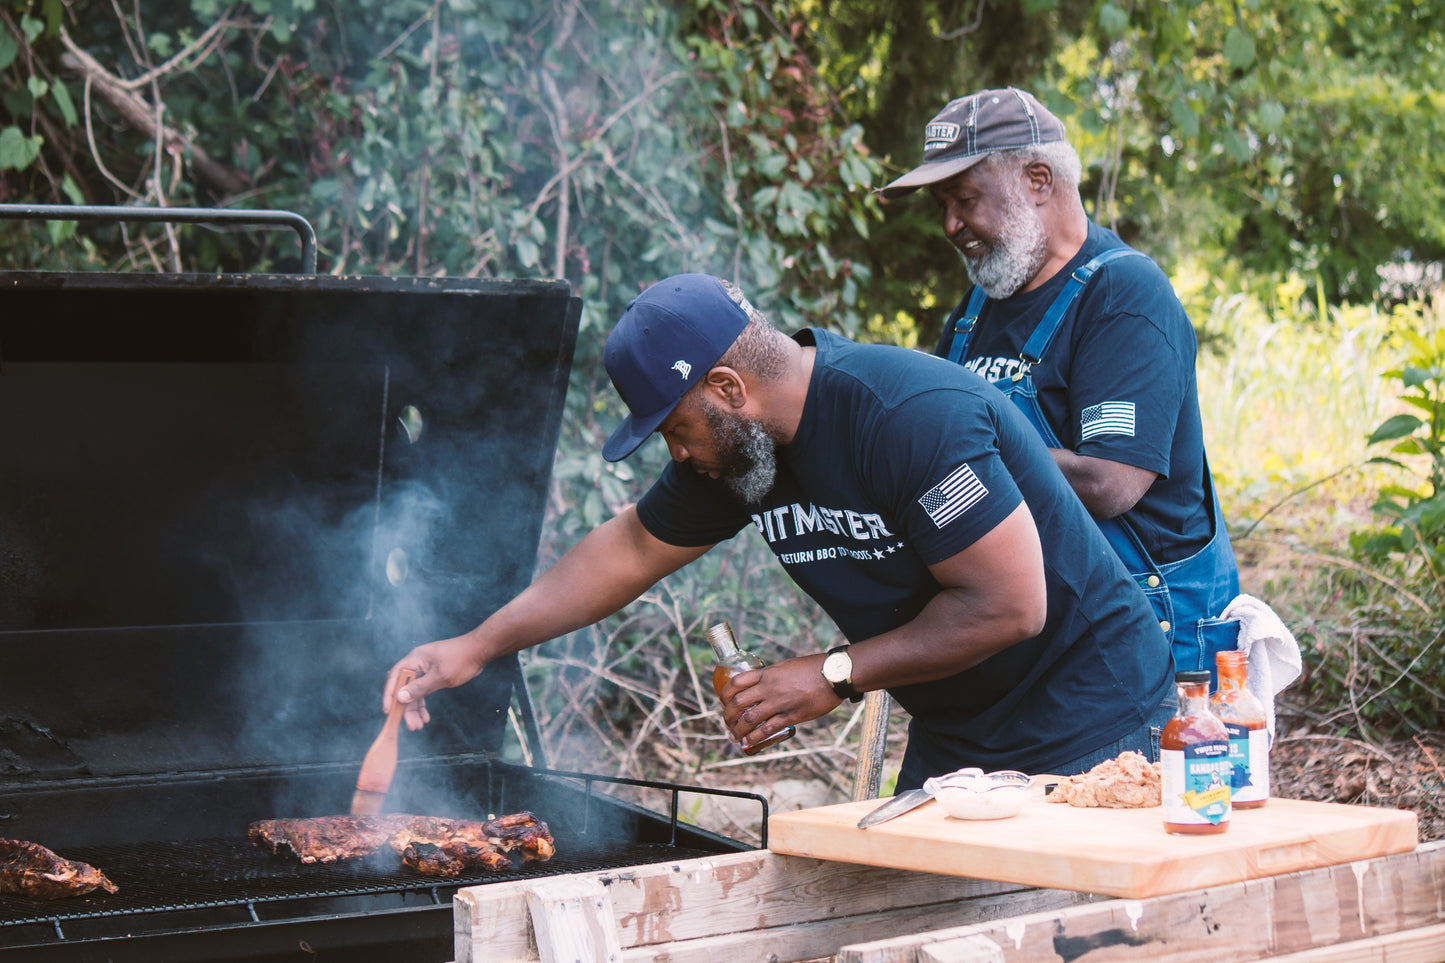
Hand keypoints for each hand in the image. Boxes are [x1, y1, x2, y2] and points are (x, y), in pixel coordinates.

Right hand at [382, 633, 488, 731]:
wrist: (479, 650)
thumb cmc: (461, 659)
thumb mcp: (440, 677)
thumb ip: (420, 688)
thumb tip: (400, 697)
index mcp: (415, 660)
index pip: (395, 677)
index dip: (389, 694)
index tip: (388, 711)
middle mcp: (417, 664)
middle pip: (404, 688)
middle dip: (406, 708)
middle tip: (411, 726)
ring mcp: (425, 669)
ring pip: (414, 692)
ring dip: (415, 709)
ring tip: (418, 726)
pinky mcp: (433, 675)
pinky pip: (423, 691)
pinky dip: (423, 704)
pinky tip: (425, 717)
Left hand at [717, 654, 842, 749]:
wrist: (833, 675)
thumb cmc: (813, 668)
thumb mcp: (786, 666)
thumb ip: (773, 676)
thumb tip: (764, 683)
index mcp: (767, 674)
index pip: (737, 682)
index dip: (725, 693)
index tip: (723, 701)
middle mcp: (769, 688)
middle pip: (738, 702)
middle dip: (728, 714)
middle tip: (727, 721)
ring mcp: (779, 703)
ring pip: (749, 718)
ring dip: (738, 730)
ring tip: (734, 736)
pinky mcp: (790, 716)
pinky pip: (767, 729)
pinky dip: (754, 737)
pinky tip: (748, 742)